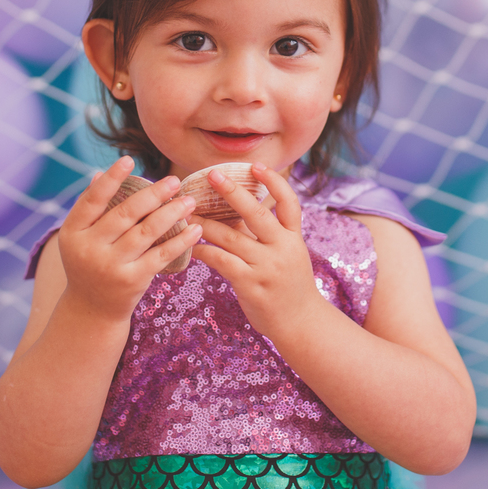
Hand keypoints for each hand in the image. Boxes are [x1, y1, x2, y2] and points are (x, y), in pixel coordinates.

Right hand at [56, 156, 201, 322]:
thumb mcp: (80, 238)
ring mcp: (111, 266)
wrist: (91, 310)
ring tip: (189, 200)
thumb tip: (101, 174)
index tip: (129, 159)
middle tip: (174, 180)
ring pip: (147, 231)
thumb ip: (89, 209)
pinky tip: (195, 228)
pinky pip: (161, 254)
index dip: (111, 179)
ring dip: (172, 213)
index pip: (92, 200)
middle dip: (153, 194)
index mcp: (73, 232)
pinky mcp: (132, 280)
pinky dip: (180, 240)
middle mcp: (89, 249)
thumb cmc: (89, 264)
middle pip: (126, 213)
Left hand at [191, 163, 324, 337]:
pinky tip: (192, 247)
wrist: (301, 322)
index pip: (289, 203)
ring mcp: (267, 267)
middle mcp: (282, 248)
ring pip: (231, 237)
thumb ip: (265, 235)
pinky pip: (222, 261)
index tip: (256, 165)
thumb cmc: (289, 285)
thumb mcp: (286, 255)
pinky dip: (204, 251)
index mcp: (293, 238)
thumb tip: (234, 211)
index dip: (274, 182)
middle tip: (212, 174)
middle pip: (256, 213)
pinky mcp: (251, 284)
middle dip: (233, 191)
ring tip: (187, 213)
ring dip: (206, 224)